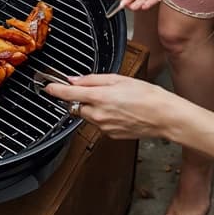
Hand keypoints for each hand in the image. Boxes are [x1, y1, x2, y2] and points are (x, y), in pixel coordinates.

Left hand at [44, 73, 170, 138]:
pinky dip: (104, 117)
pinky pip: (100, 124)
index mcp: (99, 97)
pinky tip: (120, 111)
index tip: (48, 87)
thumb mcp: (119, 79)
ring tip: (115, 101)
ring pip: (88, 115)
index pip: (68, 95)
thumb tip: (75, 80)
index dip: (55, 90)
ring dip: (94, 108)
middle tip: (99, 91)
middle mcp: (98, 115)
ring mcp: (104, 127)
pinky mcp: (111, 135)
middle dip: (83, 98)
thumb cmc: (148, 96)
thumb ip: (93, 79)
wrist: (165, 117)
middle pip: (78, 106)